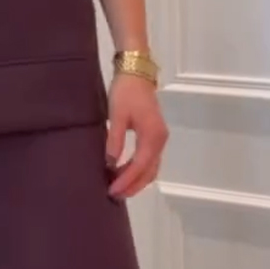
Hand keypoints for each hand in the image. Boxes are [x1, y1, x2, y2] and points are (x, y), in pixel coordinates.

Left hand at [106, 74, 168, 200]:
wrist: (136, 73)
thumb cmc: (125, 92)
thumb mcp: (117, 116)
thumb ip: (115, 141)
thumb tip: (110, 164)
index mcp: (152, 136)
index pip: (139, 166)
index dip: (126, 181)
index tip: (111, 190)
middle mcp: (160, 140)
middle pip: (149, 172)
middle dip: (132, 186)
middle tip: (114, 195)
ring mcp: (159, 139)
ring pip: (151, 168)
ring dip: (136, 180)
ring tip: (118, 188)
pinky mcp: (155, 136)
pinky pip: (149, 161)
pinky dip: (138, 171)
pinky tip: (124, 174)